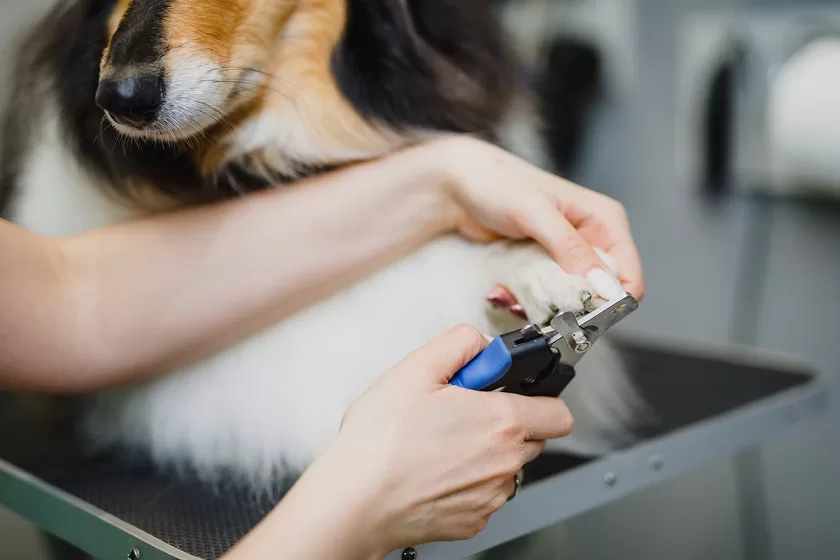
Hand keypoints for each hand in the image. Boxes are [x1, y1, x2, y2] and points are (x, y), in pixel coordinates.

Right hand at [327, 324, 573, 555]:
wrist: (354, 501)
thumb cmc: (379, 442)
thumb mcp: (416, 369)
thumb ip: (460, 343)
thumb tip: (481, 343)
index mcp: (501, 422)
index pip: (558, 412)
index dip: (539, 397)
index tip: (512, 392)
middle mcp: (505, 463)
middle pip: (532, 438)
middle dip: (505, 422)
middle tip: (461, 413)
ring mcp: (491, 496)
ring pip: (506, 467)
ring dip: (485, 453)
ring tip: (439, 443)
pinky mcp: (474, 521)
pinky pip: (484, 494)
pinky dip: (467, 482)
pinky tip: (432, 471)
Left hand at [427, 135, 644, 300]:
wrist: (457, 184)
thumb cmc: (496, 182)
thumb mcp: (535, 212)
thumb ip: (569, 248)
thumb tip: (601, 284)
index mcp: (604, 221)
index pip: (627, 277)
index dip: (609, 302)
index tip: (580, 315)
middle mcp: (589, 241)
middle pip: (598, 296)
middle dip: (570, 308)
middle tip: (540, 307)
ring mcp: (564, 258)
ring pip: (568, 303)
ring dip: (542, 307)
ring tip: (513, 296)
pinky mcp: (540, 269)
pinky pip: (543, 300)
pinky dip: (524, 302)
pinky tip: (504, 292)